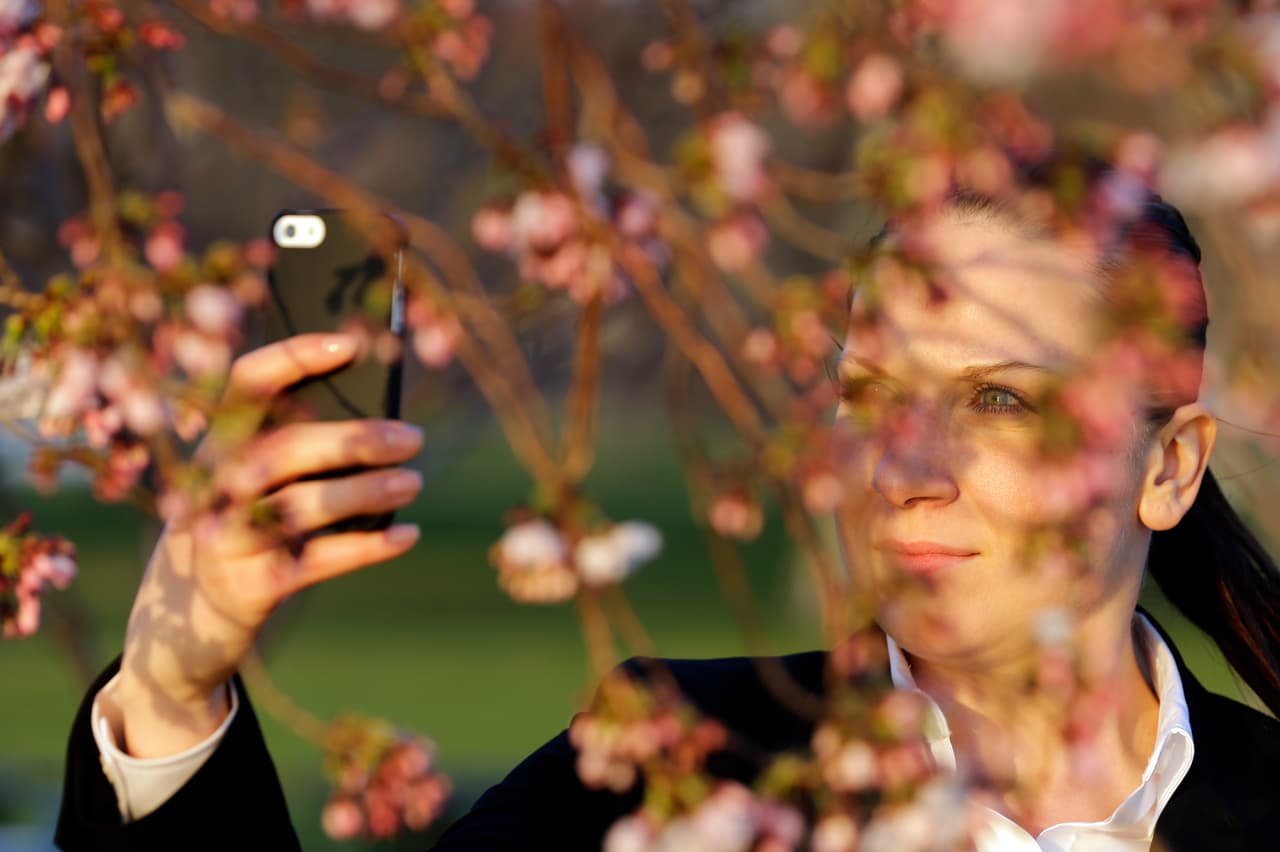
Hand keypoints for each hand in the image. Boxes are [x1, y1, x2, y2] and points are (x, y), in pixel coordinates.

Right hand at [104, 334, 423, 757]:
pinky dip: (368, 546)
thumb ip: (294, 447)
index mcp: (215, 444)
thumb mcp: (247, 482)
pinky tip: (407, 535)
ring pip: (302, 506)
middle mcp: (214, 486)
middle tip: (412, 438)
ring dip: (366, 491)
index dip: (296, 357)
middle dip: (355, 440)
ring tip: (414, 482)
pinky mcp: (250, 588)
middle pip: (286, 448)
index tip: (353, 344)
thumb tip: (383, 422)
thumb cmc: (240, 527)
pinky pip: (318, 561)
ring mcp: (227, 539)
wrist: (184, 620)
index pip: (246, 383)